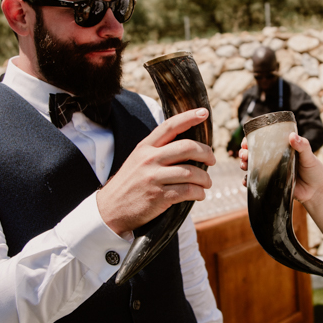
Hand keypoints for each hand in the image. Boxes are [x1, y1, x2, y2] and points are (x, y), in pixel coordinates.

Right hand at [97, 109, 214, 236]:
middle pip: (187, 148)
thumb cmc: (130, 184)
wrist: (110, 209)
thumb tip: (190, 147)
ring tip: (207, 183)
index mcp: (145, 147)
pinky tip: (199, 194)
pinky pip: (188, 191)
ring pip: (191, 172)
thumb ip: (158, 151)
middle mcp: (149, 159)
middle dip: (206, 153)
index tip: (204, 113)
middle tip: (212, 160)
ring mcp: (153, 177)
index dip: (189, 117)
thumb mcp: (137, 160)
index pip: (170, 126)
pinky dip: (199, 193)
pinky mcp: (158, 196)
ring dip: (205, 178)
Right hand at [239, 132, 322, 202]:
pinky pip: (256, 183)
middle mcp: (273, 160)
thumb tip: (292, 136)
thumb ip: (302, 146)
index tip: (246, 142)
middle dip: (244, 153)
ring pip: (252, 167)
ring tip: (243, 165)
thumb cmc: (314, 171)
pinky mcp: (271, 185)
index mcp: (281, 149)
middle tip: (243, 154)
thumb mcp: (309, 156)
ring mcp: (271, 172)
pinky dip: (248, 182)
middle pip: (253, 154)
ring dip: (243, 165)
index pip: (263, 141)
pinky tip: (246, 181)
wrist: (317, 192)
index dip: (251, 140)